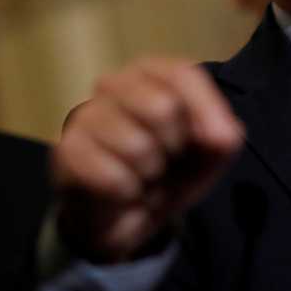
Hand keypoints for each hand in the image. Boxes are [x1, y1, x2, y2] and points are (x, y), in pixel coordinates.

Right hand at [52, 58, 243, 262]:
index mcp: (150, 74)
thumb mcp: (208, 156)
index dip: (206, 109)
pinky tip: (120, 190)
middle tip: (166, 159)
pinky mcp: (66, 152)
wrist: (123, 216)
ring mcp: (85, 116)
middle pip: (162, 108)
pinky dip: (127, 192)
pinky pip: (113, 176)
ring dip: (150, 174)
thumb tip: (222, 134)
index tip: (220, 141)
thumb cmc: (168, 172)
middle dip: (175, 147)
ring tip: (142, 175)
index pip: (181, 73)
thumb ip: (223, 138)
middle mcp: (114, 84)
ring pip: (138, 146)